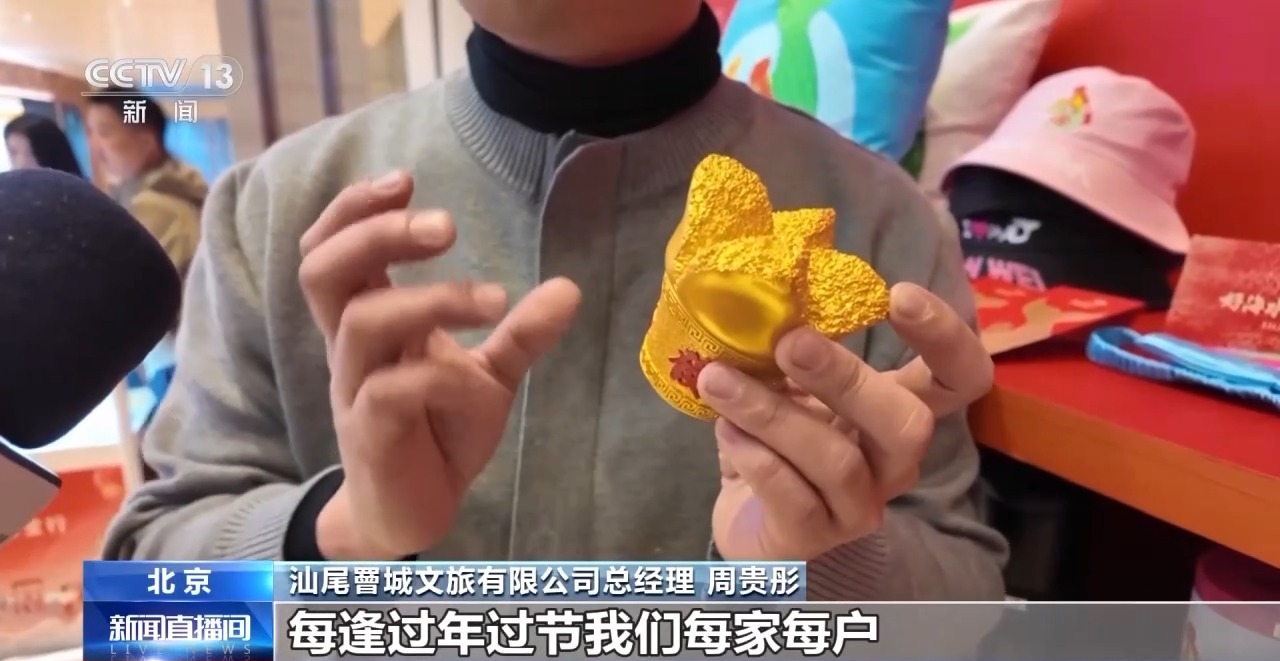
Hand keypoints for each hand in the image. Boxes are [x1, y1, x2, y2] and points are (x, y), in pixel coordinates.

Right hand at [297, 171, 580, 559]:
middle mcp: (350, 348)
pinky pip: (390, 391)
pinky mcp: (369, 434)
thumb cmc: (439, 429)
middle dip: (376, 234)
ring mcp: (354, 390)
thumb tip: (568, 287)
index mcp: (368, 320)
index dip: (355, 209)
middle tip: (447, 225)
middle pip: (322, 270)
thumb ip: (519, 333)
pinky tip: (482, 385)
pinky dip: (442, 378)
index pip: (332, 248)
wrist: (416, 509)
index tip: (405, 179)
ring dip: (429, 299)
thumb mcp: (490, 375)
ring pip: (361, 322)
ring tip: (494, 298)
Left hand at [704, 282, 993, 559]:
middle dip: (846, 377)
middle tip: (788, 342)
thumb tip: (767, 302)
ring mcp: (858, 507)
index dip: (946, 337)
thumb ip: (793, 353)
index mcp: (898, 412)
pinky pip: (792, 496)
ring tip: (717, 380)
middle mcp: (893, 463)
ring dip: (773, 413)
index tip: (898, 295)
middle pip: (907, 424)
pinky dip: (755, 457)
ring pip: (837, 461)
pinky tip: (725, 430)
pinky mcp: (812, 538)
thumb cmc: (781, 443)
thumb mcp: (790, 388)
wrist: (748, 522)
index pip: (961, 378)